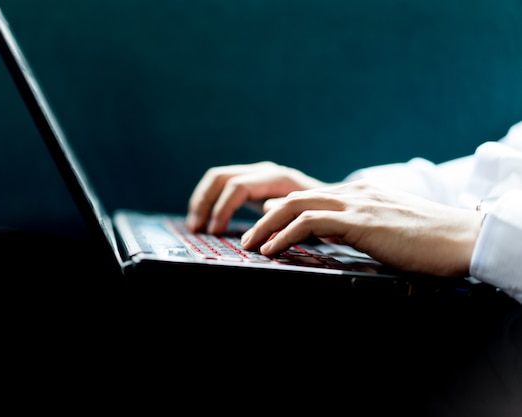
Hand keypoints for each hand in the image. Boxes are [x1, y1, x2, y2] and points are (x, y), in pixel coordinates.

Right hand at [186, 161, 327, 233]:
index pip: (237, 186)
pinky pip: (222, 186)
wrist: (336, 205)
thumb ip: (285, 217)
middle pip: (220, 178)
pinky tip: (206, 221)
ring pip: (216, 179)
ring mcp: (257, 174)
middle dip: (205, 203)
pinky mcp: (252, 183)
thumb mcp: (307, 219)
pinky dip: (210, 201)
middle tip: (197, 229)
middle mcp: (264, 171)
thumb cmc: (324, 216)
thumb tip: (260, 219)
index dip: (222, 209)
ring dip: (202, 201)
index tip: (215, 232)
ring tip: (195, 226)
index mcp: (277, 178)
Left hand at [240, 180, 481, 276]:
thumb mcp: (384, 228)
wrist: (460, 238)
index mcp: (360, 193)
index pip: (311, 196)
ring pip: (296, 206)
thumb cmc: (426, 240)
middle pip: (295, 197)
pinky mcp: (359, 220)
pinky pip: (309, 222)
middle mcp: (354, 192)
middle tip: (247, 238)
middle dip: (265, 219)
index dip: (282, 211)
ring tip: (250, 246)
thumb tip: (326, 233)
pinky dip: (284, 235)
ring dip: (266, 228)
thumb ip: (355, 226)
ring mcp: (356, 203)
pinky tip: (271, 249)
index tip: (264, 226)